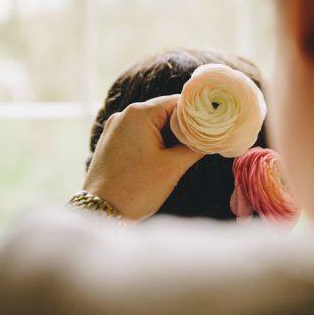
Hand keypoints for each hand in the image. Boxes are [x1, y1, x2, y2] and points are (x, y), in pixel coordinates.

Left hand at [83, 95, 204, 219]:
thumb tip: (210, 138)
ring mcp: (115, 128)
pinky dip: (154, 142)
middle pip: (164, 111)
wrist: (101, 212)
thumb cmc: (136, 189)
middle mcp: (124, 115)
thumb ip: (195, 147)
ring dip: (169, 136)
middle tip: (202, 141)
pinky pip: (138, 134)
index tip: (212, 126)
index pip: (177, 102)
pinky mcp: (111, 142)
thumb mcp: (173, 167)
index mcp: (139, 113)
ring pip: (152, 123)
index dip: (197, 113)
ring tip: (184, 152)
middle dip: (183, 127)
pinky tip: (164, 157)